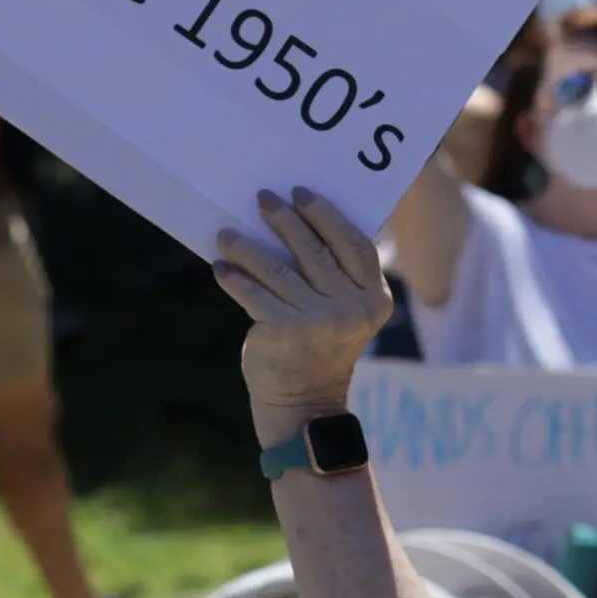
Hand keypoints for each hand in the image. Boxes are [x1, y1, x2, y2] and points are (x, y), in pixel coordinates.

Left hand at [215, 188, 393, 417]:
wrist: (303, 403)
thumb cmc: (319, 346)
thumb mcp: (343, 311)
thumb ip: (333, 275)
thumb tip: (290, 219)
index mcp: (374, 298)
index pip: (354, 244)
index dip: (327, 215)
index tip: (301, 193)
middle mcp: (351, 308)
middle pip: (314, 250)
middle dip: (285, 219)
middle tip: (262, 198)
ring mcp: (319, 320)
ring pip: (277, 269)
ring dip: (247, 247)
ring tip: (226, 234)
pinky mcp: (284, 331)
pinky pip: (254, 294)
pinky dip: (234, 278)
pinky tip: (221, 267)